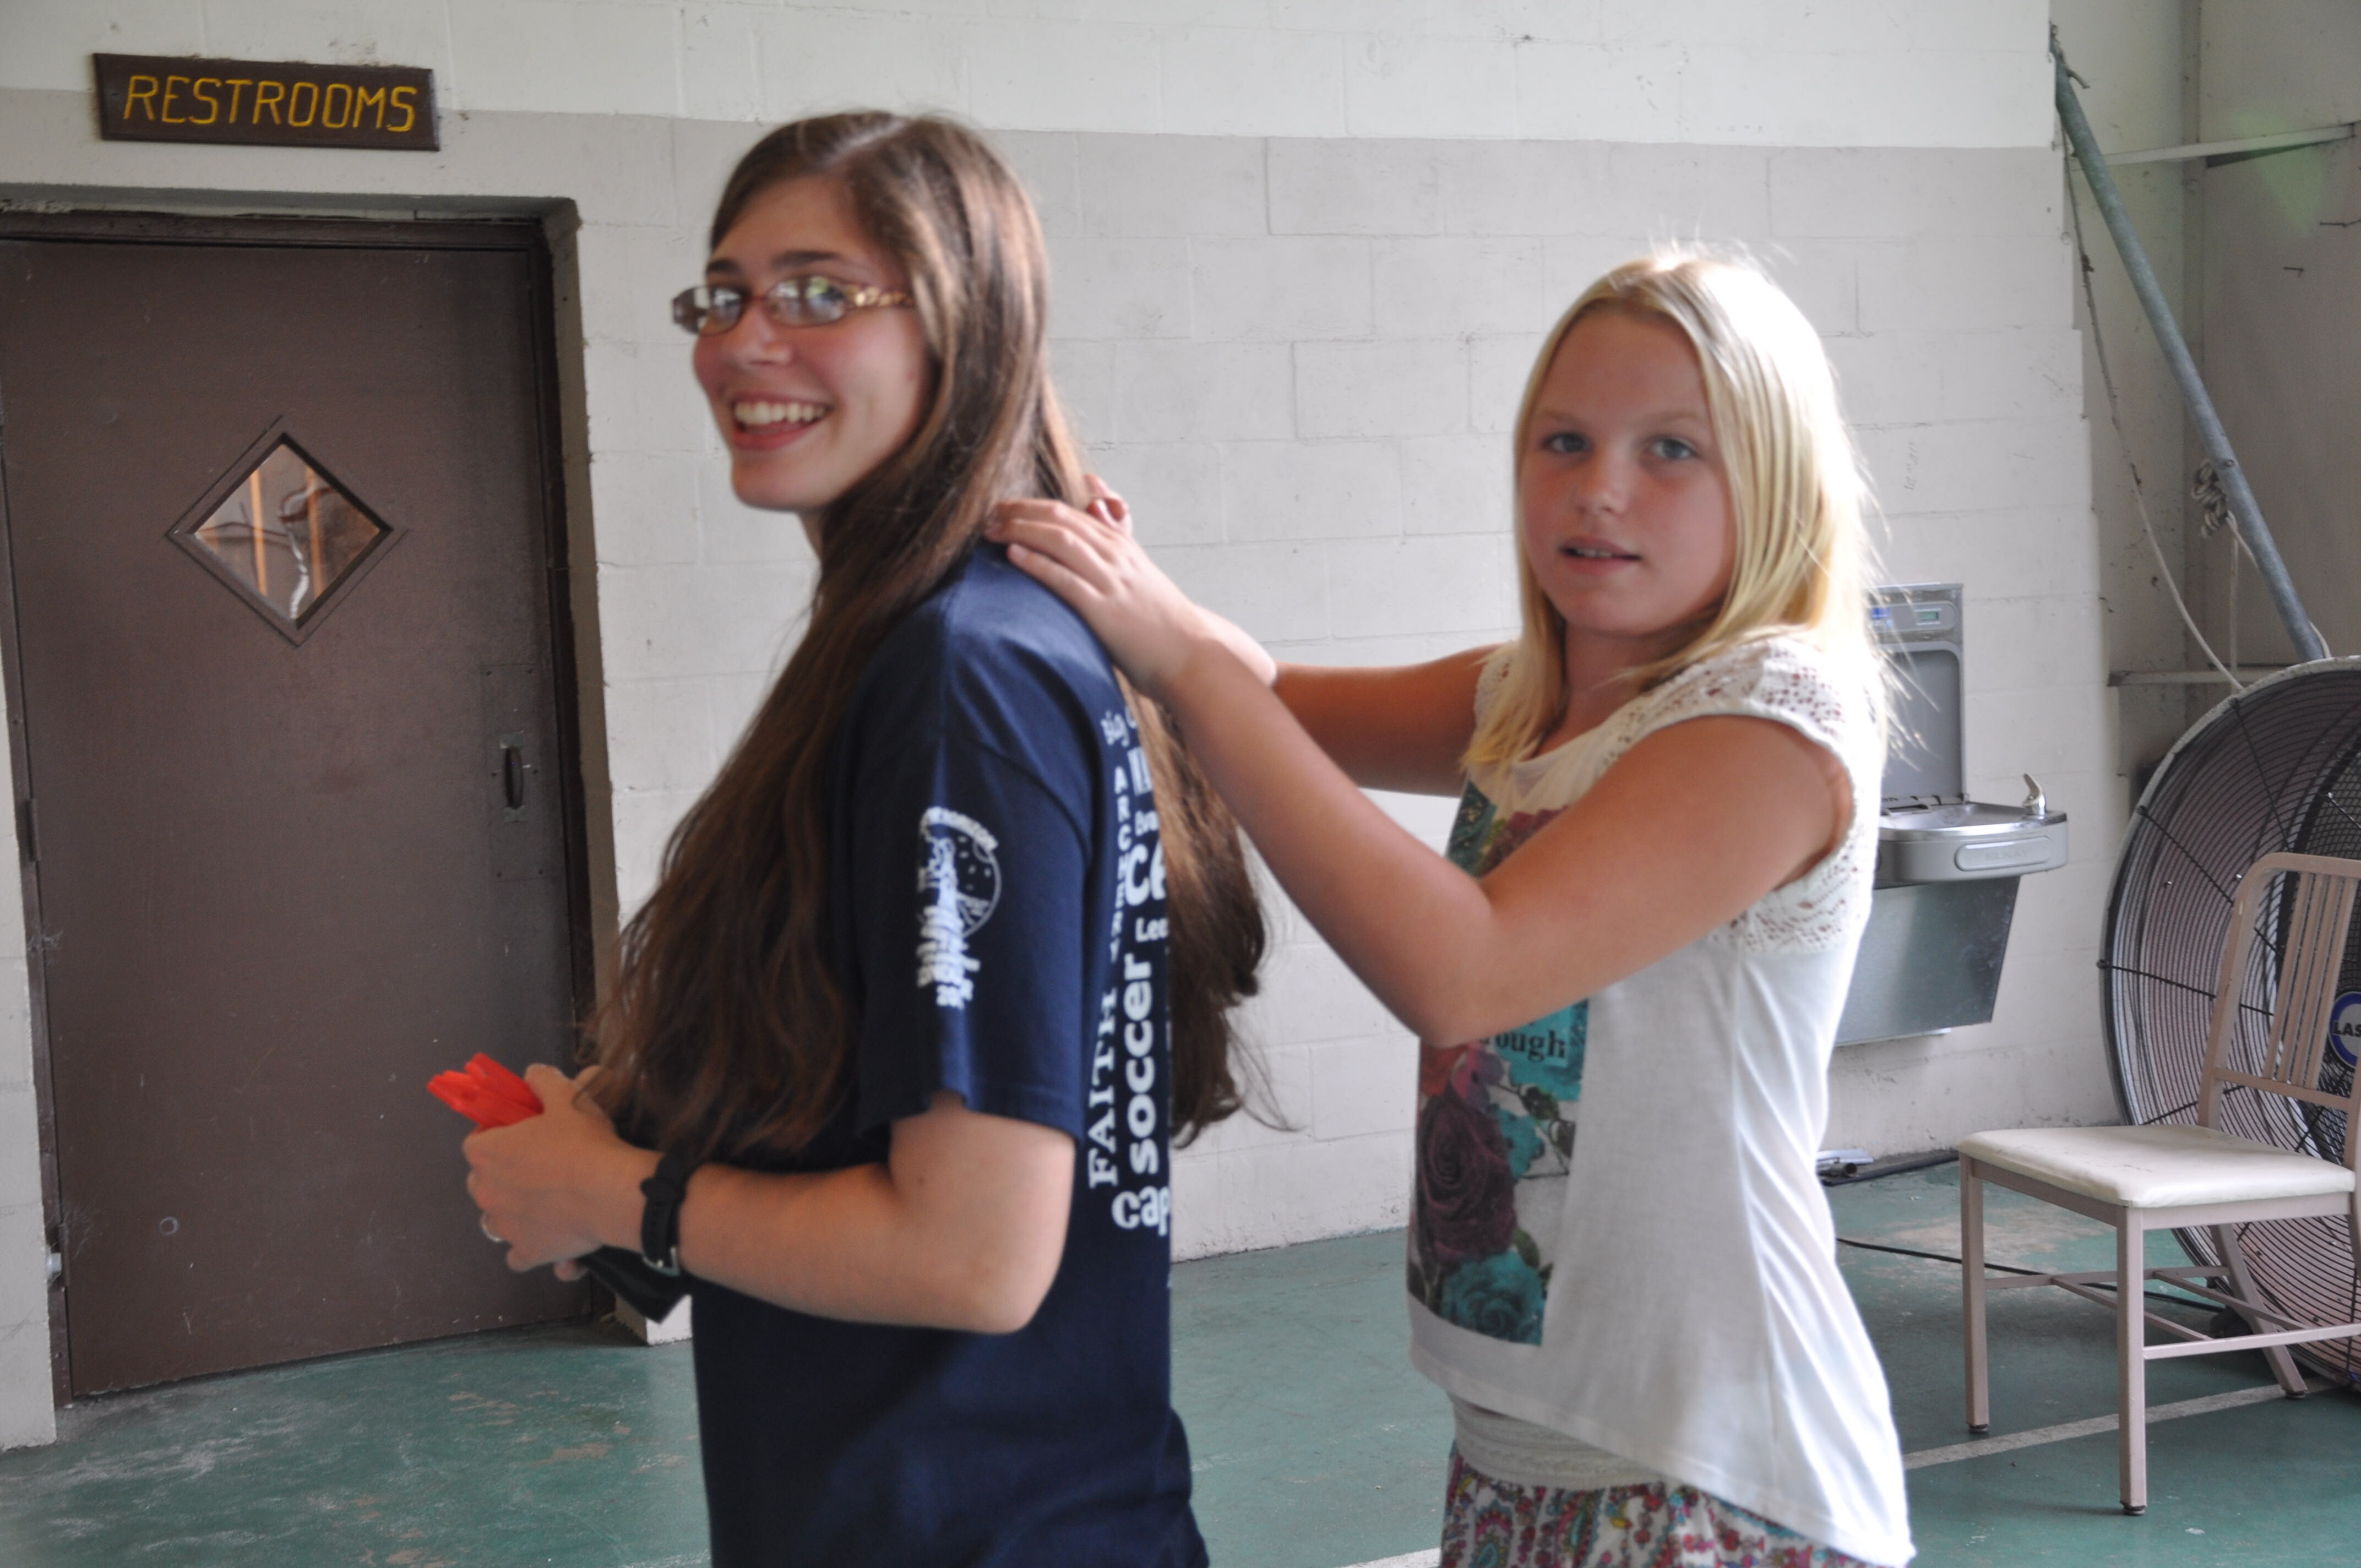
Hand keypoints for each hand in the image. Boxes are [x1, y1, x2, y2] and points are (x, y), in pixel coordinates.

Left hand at [463, 1064, 649, 1275]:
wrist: (611, 1191)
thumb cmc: (584, 1142)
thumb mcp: (566, 1097)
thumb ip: (543, 1080)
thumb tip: (532, 1073)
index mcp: (486, 1153)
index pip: (474, 1143)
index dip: (496, 1138)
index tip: (520, 1136)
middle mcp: (485, 1192)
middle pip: (482, 1183)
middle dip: (503, 1177)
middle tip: (538, 1168)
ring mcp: (504, 1226)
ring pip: (496, 1220)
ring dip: (513, 1213)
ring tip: (545, 1204)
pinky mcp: (526, 1252)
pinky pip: (517, 1255)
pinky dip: (529, 1248)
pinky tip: (549, 1237)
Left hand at [989, 488, 1272, 695]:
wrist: (1190, 653)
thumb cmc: (1160, 619)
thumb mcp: (1138, 570)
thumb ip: (1116, 536)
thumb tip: (1097, 500)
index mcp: (1120, 546)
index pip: (1069, 512)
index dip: (1031, 506)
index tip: (1002, 508)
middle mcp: (1115, 556)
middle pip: (1060, 518)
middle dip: (1019, 512)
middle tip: (988, 514)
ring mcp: (1110, 581)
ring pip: (1060, 540)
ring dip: (1021, 530)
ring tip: (991, 530)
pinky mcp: (1104, 609)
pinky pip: (1065, 579)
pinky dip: (1037, 563)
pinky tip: (1014, 555)